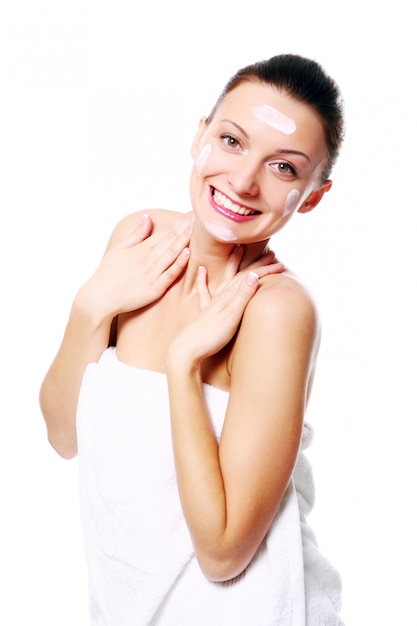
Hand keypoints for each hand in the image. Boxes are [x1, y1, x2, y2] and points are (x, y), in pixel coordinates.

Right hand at [79, 213, 192, 318]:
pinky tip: (187, 253)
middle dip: (185, 228)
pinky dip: (178, 263)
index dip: (179, 223)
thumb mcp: (120, 249)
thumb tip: (148, 217)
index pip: (164, 232)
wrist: (99, 298)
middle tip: (199, 216)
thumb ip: (137, 234)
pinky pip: (169, 274)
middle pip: (170, 240)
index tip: (190, 214)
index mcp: (141, 249)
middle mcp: (148, 259)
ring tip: (196, 229)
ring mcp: (152, 274)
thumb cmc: (107, 275)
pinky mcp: (154, 288)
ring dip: (184, 241)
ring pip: (172, 254)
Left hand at [169, 246, 283, 364]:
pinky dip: (203, 279)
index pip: (250, 278)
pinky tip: (201, 270)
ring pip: (226, 279)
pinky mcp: (204, 313)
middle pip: (241, 275)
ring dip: (234, 264)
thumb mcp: (231, 315)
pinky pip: (204, 291)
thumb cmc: (210, 335)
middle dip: (256, 264)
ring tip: (238, 249)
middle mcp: (220, 296)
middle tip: (271, 254)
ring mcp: (212, 303)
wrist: (187, 351)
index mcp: (228, 296)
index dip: (266, 270)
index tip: (281, 264)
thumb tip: (253, 274)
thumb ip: (242, 295)